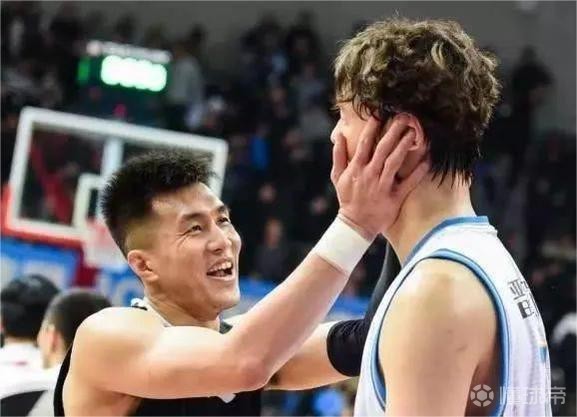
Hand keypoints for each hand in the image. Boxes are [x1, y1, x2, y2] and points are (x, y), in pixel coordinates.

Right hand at [330, 116, 428, 238]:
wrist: (355, 224)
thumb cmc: (347, 198)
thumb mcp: (337, 177)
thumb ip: (338, 156)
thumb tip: (339, 136)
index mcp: (356, 168)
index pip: (365, 143)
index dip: (372, 127)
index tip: (379, 114)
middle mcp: (370, 174)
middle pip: (383, 148)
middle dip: (393, 131)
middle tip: (404, 117)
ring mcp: (382, 185)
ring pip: (395, 161)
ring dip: (404, 146)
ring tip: (414, 132)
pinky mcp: (394, 197)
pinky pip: (408, 182)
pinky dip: (418, 171)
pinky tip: (427, 159)